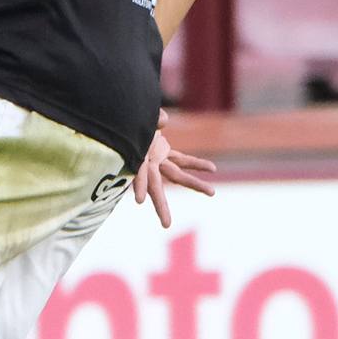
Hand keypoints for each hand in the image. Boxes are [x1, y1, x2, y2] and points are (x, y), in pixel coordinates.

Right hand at [131, 110, 216, 228]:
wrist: (125, 114)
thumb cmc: (125, 115)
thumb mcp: (137, 117)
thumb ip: (152, 119)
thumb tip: (163, 120)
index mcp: (137, 156)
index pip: (137, 173)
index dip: (138, 185)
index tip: (138, 200)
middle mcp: (147, 162)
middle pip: (155, 187)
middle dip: (161, 205)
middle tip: (166, 225)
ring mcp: (156, 158)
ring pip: (177, 174)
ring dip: (194, 184)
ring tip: (212, 193)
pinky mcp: (162, 151)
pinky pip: (181, 160)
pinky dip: (195, 164)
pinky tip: (212, 170)